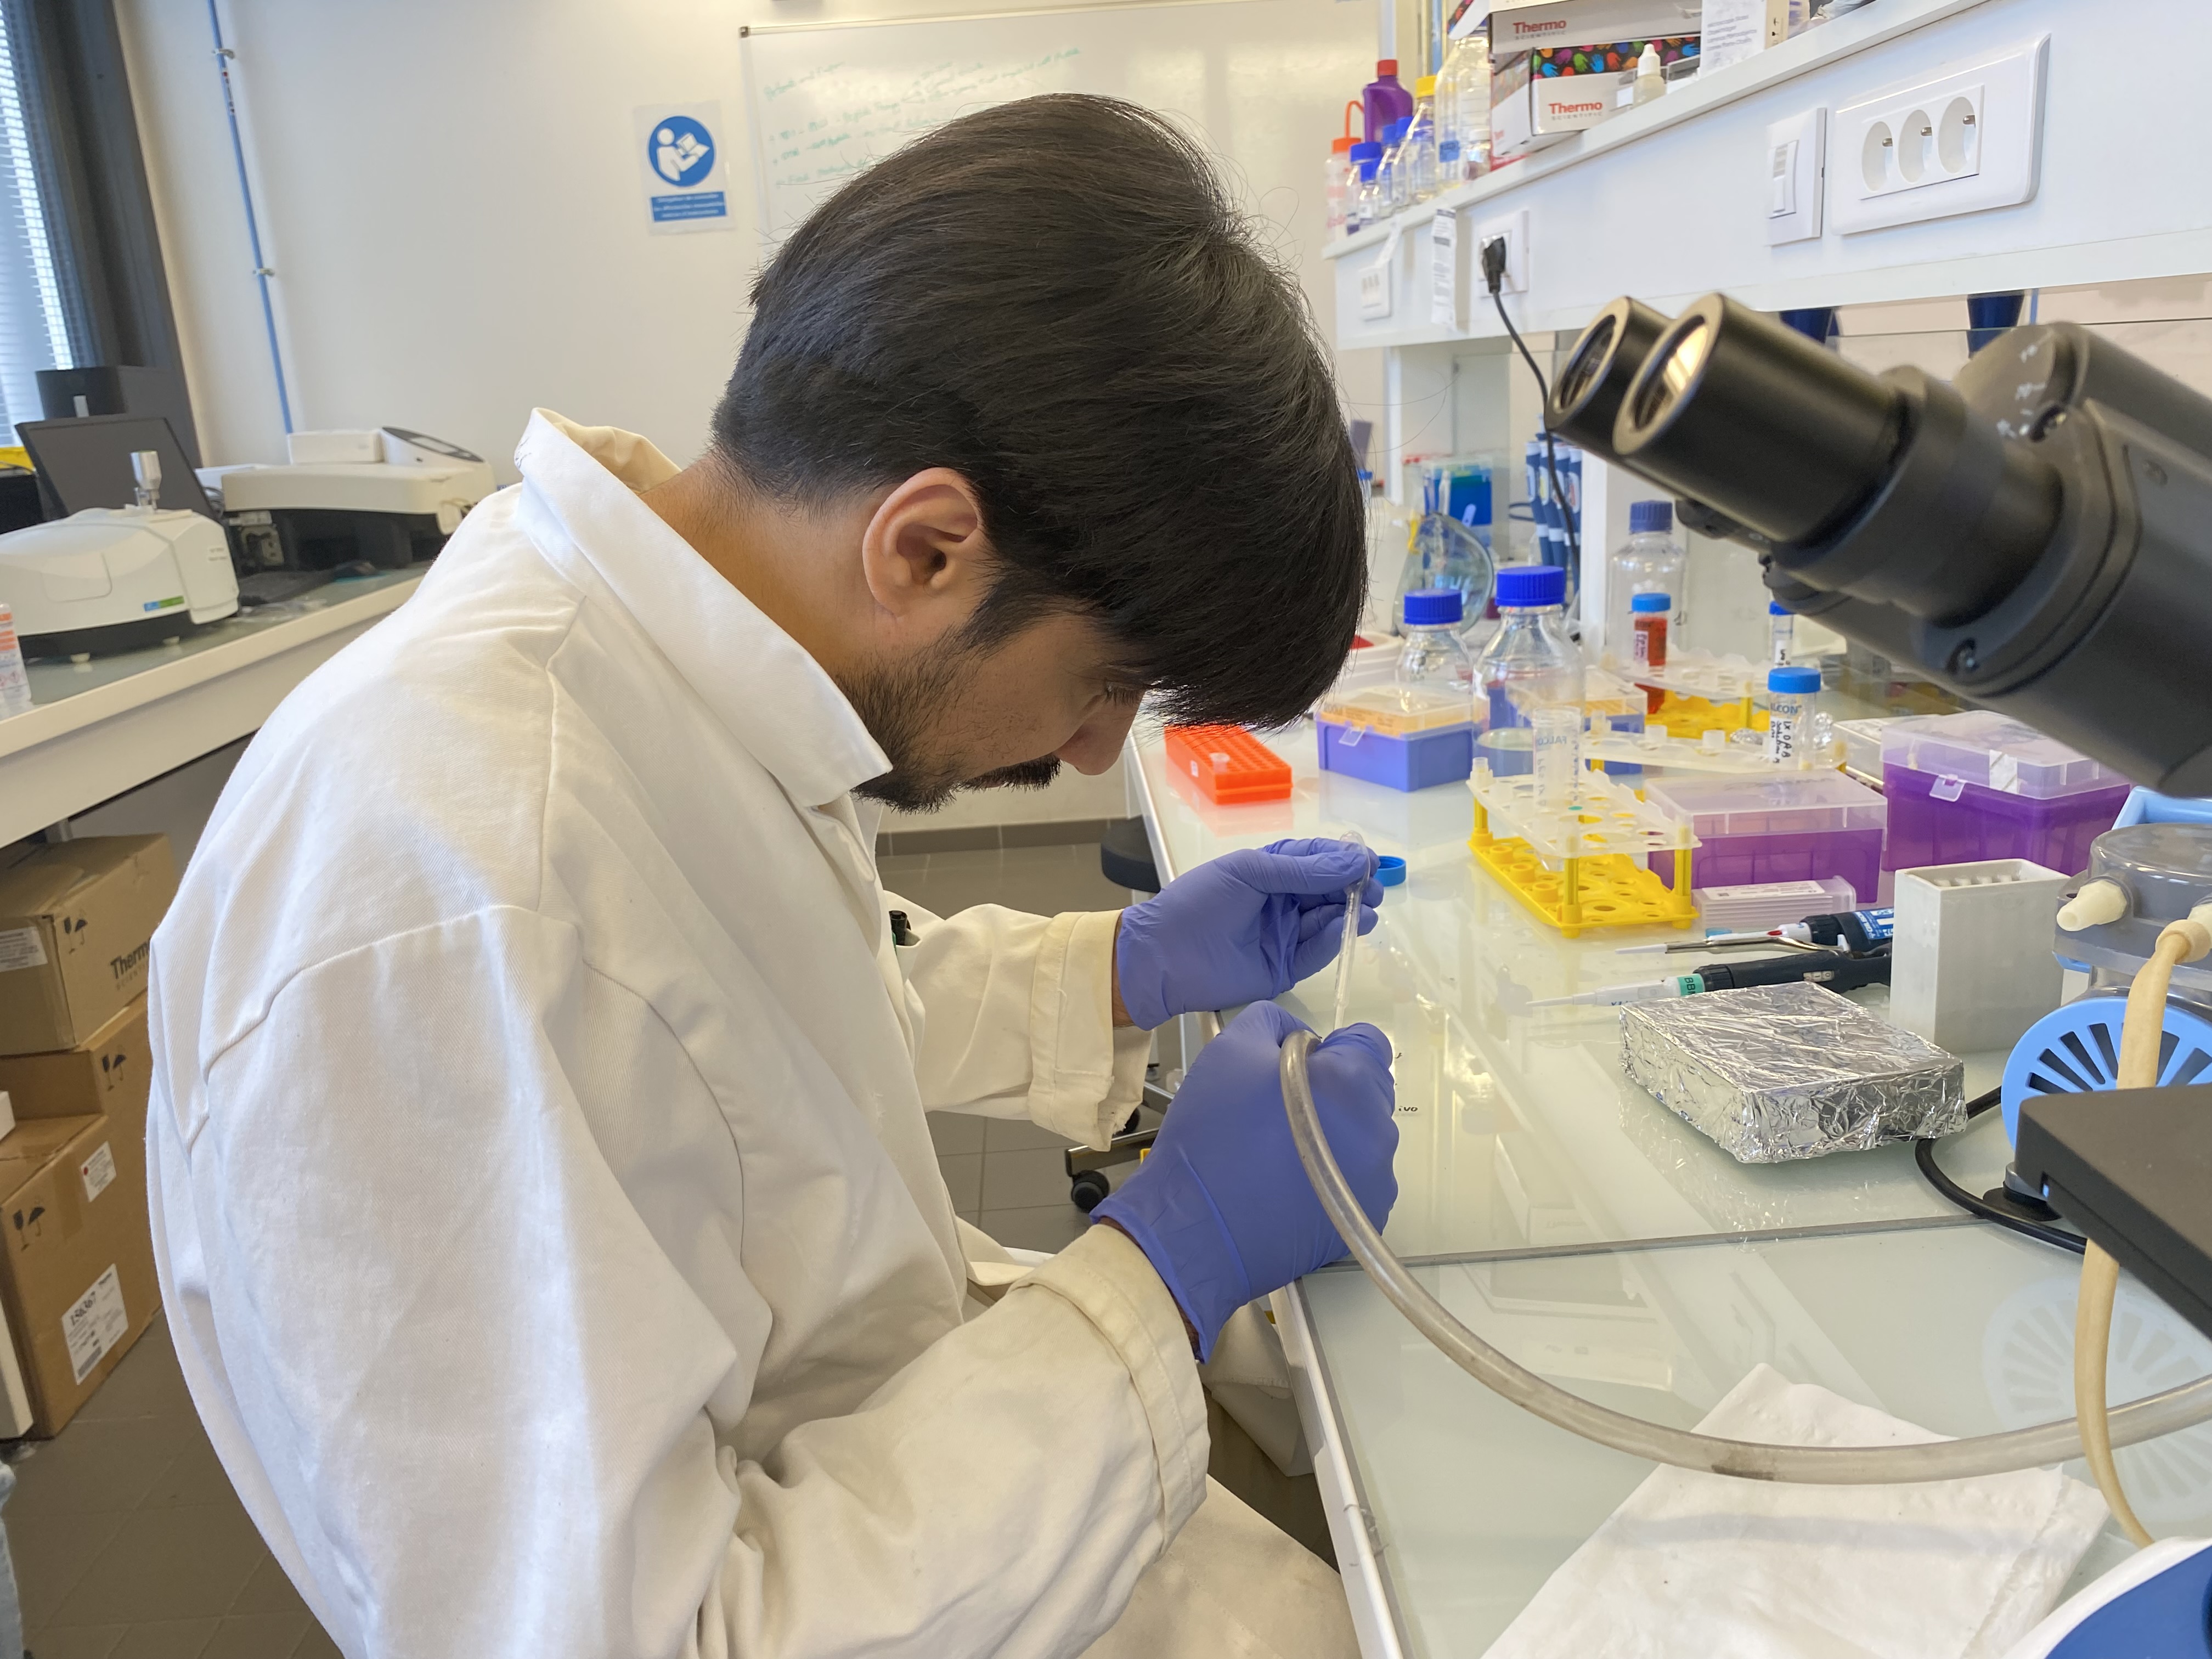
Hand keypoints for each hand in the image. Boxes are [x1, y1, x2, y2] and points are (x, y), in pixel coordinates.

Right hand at [1093, 1002, 1396, 1359]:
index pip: (1366, 1042)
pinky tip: (1291, 1187)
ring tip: (1281, 1154)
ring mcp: (1378, 1182)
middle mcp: (1379, 1132)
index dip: (1329, 1050)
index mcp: (1351, 1083)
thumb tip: (1302, 1036)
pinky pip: (1360, 1179)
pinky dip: (1336, 1176)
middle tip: (1278, 1112)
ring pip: (1365, 1138)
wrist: (1195, 1231)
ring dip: (1337, 1135)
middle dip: (1333, 1093)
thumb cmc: (1213, 1134)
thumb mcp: (1230, 1050)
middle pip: (1367, 1092)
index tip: (1294, 1071)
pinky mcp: (1367, 1220)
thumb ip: (1275, 1022)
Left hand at [1115, 839, 1382, 1030]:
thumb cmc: (1199, 903)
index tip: (1370, 862)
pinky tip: (1343, 927)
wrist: (1164, 956)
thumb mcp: (1249, 872)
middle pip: (1329, 892)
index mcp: (1271, 872)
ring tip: (1366, 908)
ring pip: (1328, 921)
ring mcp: (1285, 935)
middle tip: (1374, 889)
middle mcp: (1282, 902)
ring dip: (1349, 913)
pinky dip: (1332, 939)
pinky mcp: (1285, 967)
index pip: (1317, 861)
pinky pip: (1316, 952)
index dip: (1344, 861)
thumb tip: (1355, 859)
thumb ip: (1302, 869)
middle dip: (1354, 888)